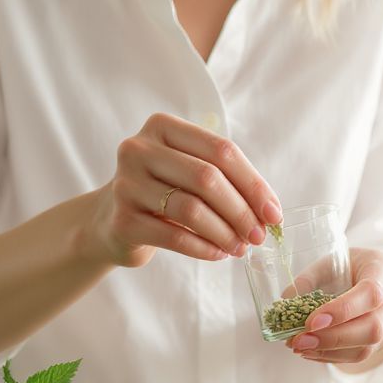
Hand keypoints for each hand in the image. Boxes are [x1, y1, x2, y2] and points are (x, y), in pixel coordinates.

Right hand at [91, 113, 281, 267]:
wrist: (109, 222)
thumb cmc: (161, 194)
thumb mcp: (187, 173)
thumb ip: (225, 180)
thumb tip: (269, 212)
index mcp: (162, 127)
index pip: (221, 151)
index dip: (253, 184)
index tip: (273, 213)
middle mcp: (139, 149)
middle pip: (207, 178)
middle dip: (241, 211)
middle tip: (259, 236)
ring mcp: (127, 185)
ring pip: (192, 209)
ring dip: (225, 233)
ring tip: (240, 248)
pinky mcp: (123, 221)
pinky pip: (175, 237)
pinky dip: (204, 248)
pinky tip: (219, 254)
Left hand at [287, 248, 382, 368]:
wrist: (377, 280)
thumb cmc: (352, 267)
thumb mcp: (333, 261)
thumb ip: (311, 278)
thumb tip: (286, 300)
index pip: (371, 294)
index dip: (342, 310)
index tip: (312, 321)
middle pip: (373, 327)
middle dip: (332, 338)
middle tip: (299, 339)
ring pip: (367, 347)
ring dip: (329, 351)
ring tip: (300, 346)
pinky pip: (359, 356)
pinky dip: (331, 356)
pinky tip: (309, 351)